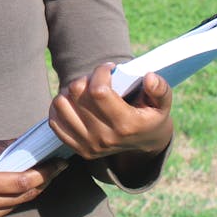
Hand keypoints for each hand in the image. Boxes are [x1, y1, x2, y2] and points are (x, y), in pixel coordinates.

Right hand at [0, 142, 66, 216]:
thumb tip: (18, 143)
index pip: (21, 182)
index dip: (43, 173)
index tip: (57, 163)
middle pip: (22, 197)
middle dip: (41, 182)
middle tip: (55, 168)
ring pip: (12, 207)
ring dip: (25, 192)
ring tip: (37, 175)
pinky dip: (7, 202)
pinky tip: (9, 188)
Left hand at [48, 64, 173, 160]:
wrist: (145, 143)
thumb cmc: (151, 116)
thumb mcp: (162, 104)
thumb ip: (160, 89)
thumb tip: (149, 77)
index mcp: (125, 125)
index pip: (98, 91)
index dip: (100, 73)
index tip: (109, 68)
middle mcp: (104, 137)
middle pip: (77, 94)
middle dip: (85, 78)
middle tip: (96, 79)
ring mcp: (89, 145)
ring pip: (61, 105)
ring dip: (70, 91)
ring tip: (85, 90)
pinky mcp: (78, 148)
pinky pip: (54, 122)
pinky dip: (60, 107)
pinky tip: (75, 103)